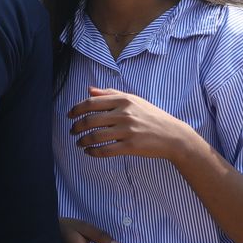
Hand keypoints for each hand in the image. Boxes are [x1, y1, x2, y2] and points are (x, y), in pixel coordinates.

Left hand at [69, 87, 198, 161]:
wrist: (173, 136)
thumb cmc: (151, 116)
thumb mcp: (133, 100)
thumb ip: (110, 94)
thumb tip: (89, 90)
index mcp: (124, 100)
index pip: (92, 103)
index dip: (76, 109)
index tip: (70, 115)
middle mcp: (124, 113)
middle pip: (90, 120)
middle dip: (76, 126)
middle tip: (72, 131)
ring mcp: (127, 131)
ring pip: (95, 136)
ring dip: (82, 140)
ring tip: (79, 142)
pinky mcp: (131, 147)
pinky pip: (105, 150)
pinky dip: (93, 152)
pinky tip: (89, 152)